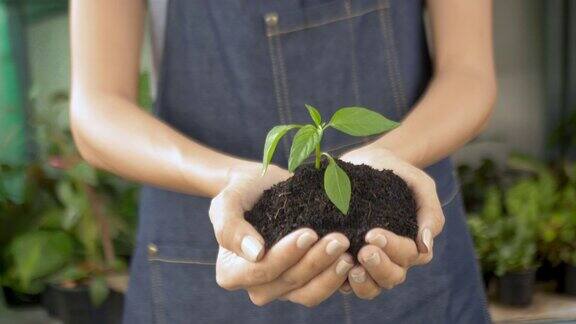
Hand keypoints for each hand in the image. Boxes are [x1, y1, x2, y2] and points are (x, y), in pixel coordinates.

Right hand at [210, 164, 353, 306]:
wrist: (262, 187)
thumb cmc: (242, 192)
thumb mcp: (227, 201)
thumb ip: (230, 227)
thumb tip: (255, 254)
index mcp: (231, 272)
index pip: (261, 270)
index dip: (286, 255)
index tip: (309, 233)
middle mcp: (255, 287)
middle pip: (288, 283)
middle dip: (315, 261)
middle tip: (339, 239)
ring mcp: (281, 288)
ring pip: (308, 293)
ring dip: (330, 274)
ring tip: (347, 250)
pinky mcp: (303, 284)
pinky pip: (321, 290)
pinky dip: (337, 278)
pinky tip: (352, 257)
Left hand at [339, 146, 444, 298]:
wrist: (366, 161)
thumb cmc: (397, 174)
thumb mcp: (420, 185)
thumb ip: (430, 212)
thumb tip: (426, 246)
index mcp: (412, 244)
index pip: (409, 255)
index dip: (393, 249)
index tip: (373, 233)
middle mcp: (392, 259)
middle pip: (392, 277)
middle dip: (378, 267)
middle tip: (363, 250)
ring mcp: (368, 264)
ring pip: (370, 288)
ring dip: (362, 282)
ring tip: (350, 265)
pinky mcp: (345, 262)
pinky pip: (344, 283)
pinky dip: (339, 279)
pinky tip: (329, 266)